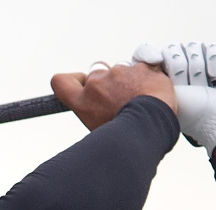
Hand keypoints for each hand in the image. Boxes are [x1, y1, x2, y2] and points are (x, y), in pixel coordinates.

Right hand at [51, 61, 176, 131]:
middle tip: (123, 101)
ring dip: (130, 81)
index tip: (82, 83)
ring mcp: (118, 72)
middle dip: (108, 84)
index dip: (72, 80)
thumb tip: (100, 109)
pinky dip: (149, 77)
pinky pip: (143, 68)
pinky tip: (154, 93)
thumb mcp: (101, 131)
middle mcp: (96, 84)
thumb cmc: (127, 136)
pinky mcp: (139, 66)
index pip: (61, 82)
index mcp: (83, 102)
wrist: (152, 125)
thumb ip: (95, 113)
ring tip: (143, 101)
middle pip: (96, 76)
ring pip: (121, 72)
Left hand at [133, 42, 215, 155]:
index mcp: (156, 78)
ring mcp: (197, 64)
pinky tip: (215, 75)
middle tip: (186, 86)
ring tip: (203, 85)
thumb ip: (143, 84)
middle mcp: (175, 69)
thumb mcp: (158, 100)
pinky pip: (214, 48)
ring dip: (199, 68)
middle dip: (180, 68)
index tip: (155, 61)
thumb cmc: (188, 115)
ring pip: (193, 47)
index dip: (150, 53)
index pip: (145, 53)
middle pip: (172, 49)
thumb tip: (130, 66)